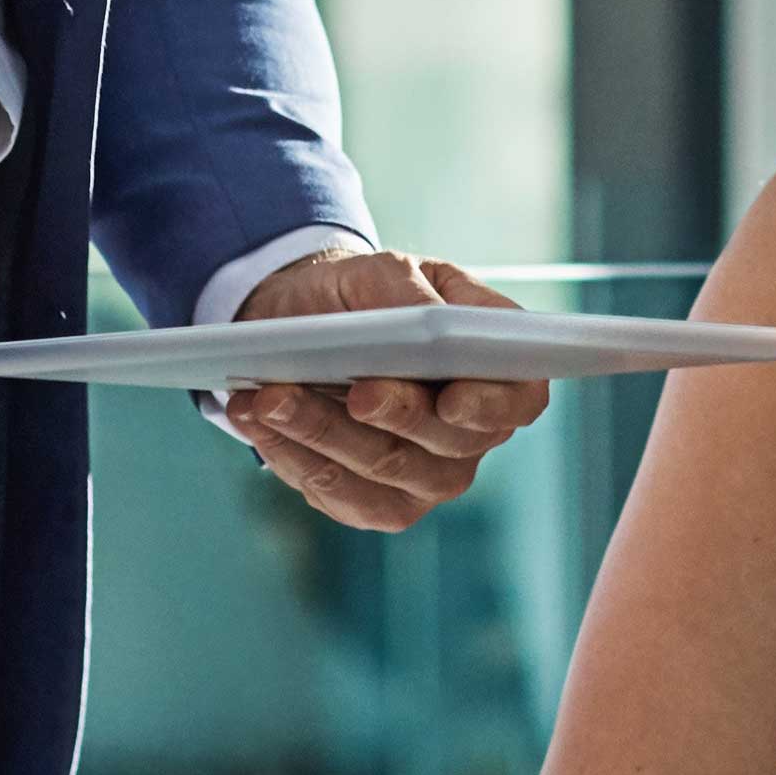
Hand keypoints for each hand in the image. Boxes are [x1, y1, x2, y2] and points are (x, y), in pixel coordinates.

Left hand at [219, 248, 550, 535]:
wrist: (308, 323)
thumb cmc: (363, 295)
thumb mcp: (383, 270)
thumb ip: (407, 289)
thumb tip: (425, 320)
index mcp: (496, 371)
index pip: (518, 401)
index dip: (490, 405)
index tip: (450, 398)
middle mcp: (470, 436)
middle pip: (444, 446)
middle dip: (392, 416)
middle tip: (352, 391)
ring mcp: (425, 479)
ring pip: (382, 473)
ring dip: (322, 435)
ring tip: (270, 397)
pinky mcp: (374, 504)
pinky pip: (338, 494)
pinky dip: (293, 457)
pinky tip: (257, 422)